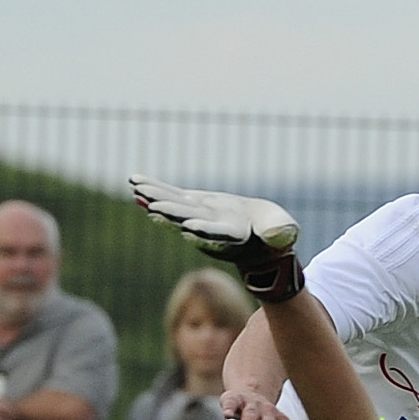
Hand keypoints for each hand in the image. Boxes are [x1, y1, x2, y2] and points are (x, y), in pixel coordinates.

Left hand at [129, 175, 305, 300]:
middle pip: (189, 222)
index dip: (204, 232)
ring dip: (156, 200)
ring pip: (174, 209)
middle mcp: (210, 230)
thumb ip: (281, 232)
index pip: (218, 235)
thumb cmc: (274, 234)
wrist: (258, 237)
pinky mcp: (192, 206)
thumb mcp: (283, 232)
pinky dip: (155, 190)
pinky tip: (135, 182)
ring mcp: (198, 218)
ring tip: (137, 190)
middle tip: (155, 208)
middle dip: (173, 215)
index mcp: (234, 236)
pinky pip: (170, 197)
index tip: (189, 228)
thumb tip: (280, 235)